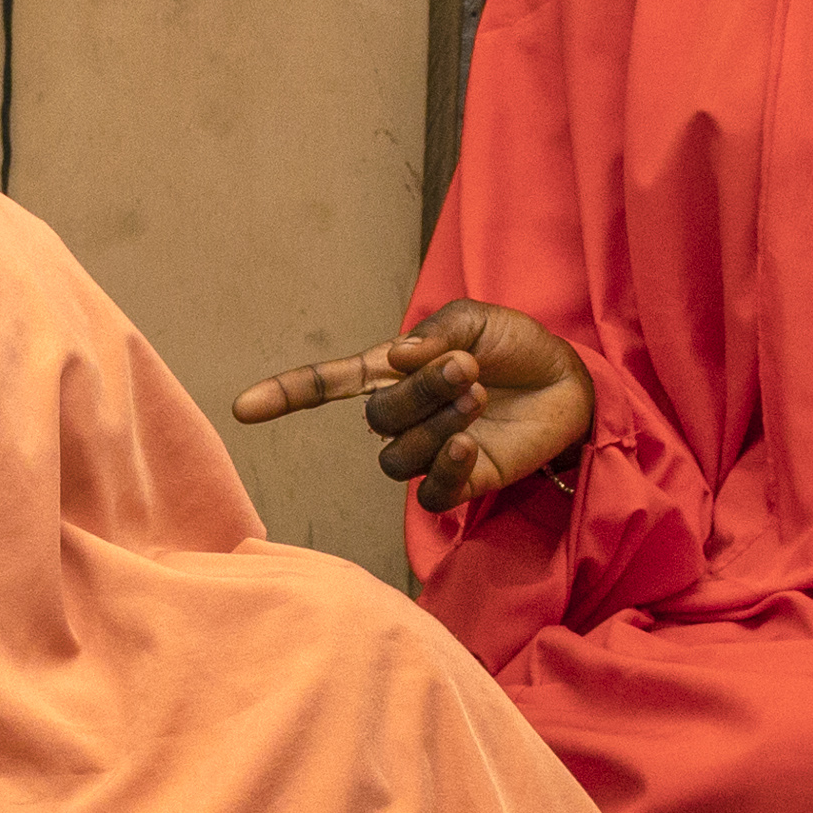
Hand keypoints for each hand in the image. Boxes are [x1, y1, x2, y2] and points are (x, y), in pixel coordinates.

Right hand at [229, 300, 592, 512]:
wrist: (568, 381)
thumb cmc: (515, 345)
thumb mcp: (477, 320)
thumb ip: (437, 332)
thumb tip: (398, 356)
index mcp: (394, 372)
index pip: (329, 385)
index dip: (288, 394)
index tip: (244, 407)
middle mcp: (405, 416)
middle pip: (376, 420)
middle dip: (419, 392)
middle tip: (465, 367)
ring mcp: (431, 452)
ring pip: (399, 457)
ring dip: (436, 425)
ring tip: (477, 396)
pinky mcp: (463, 481)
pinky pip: (433, 492)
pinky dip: (446, 468)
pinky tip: (470, 442)